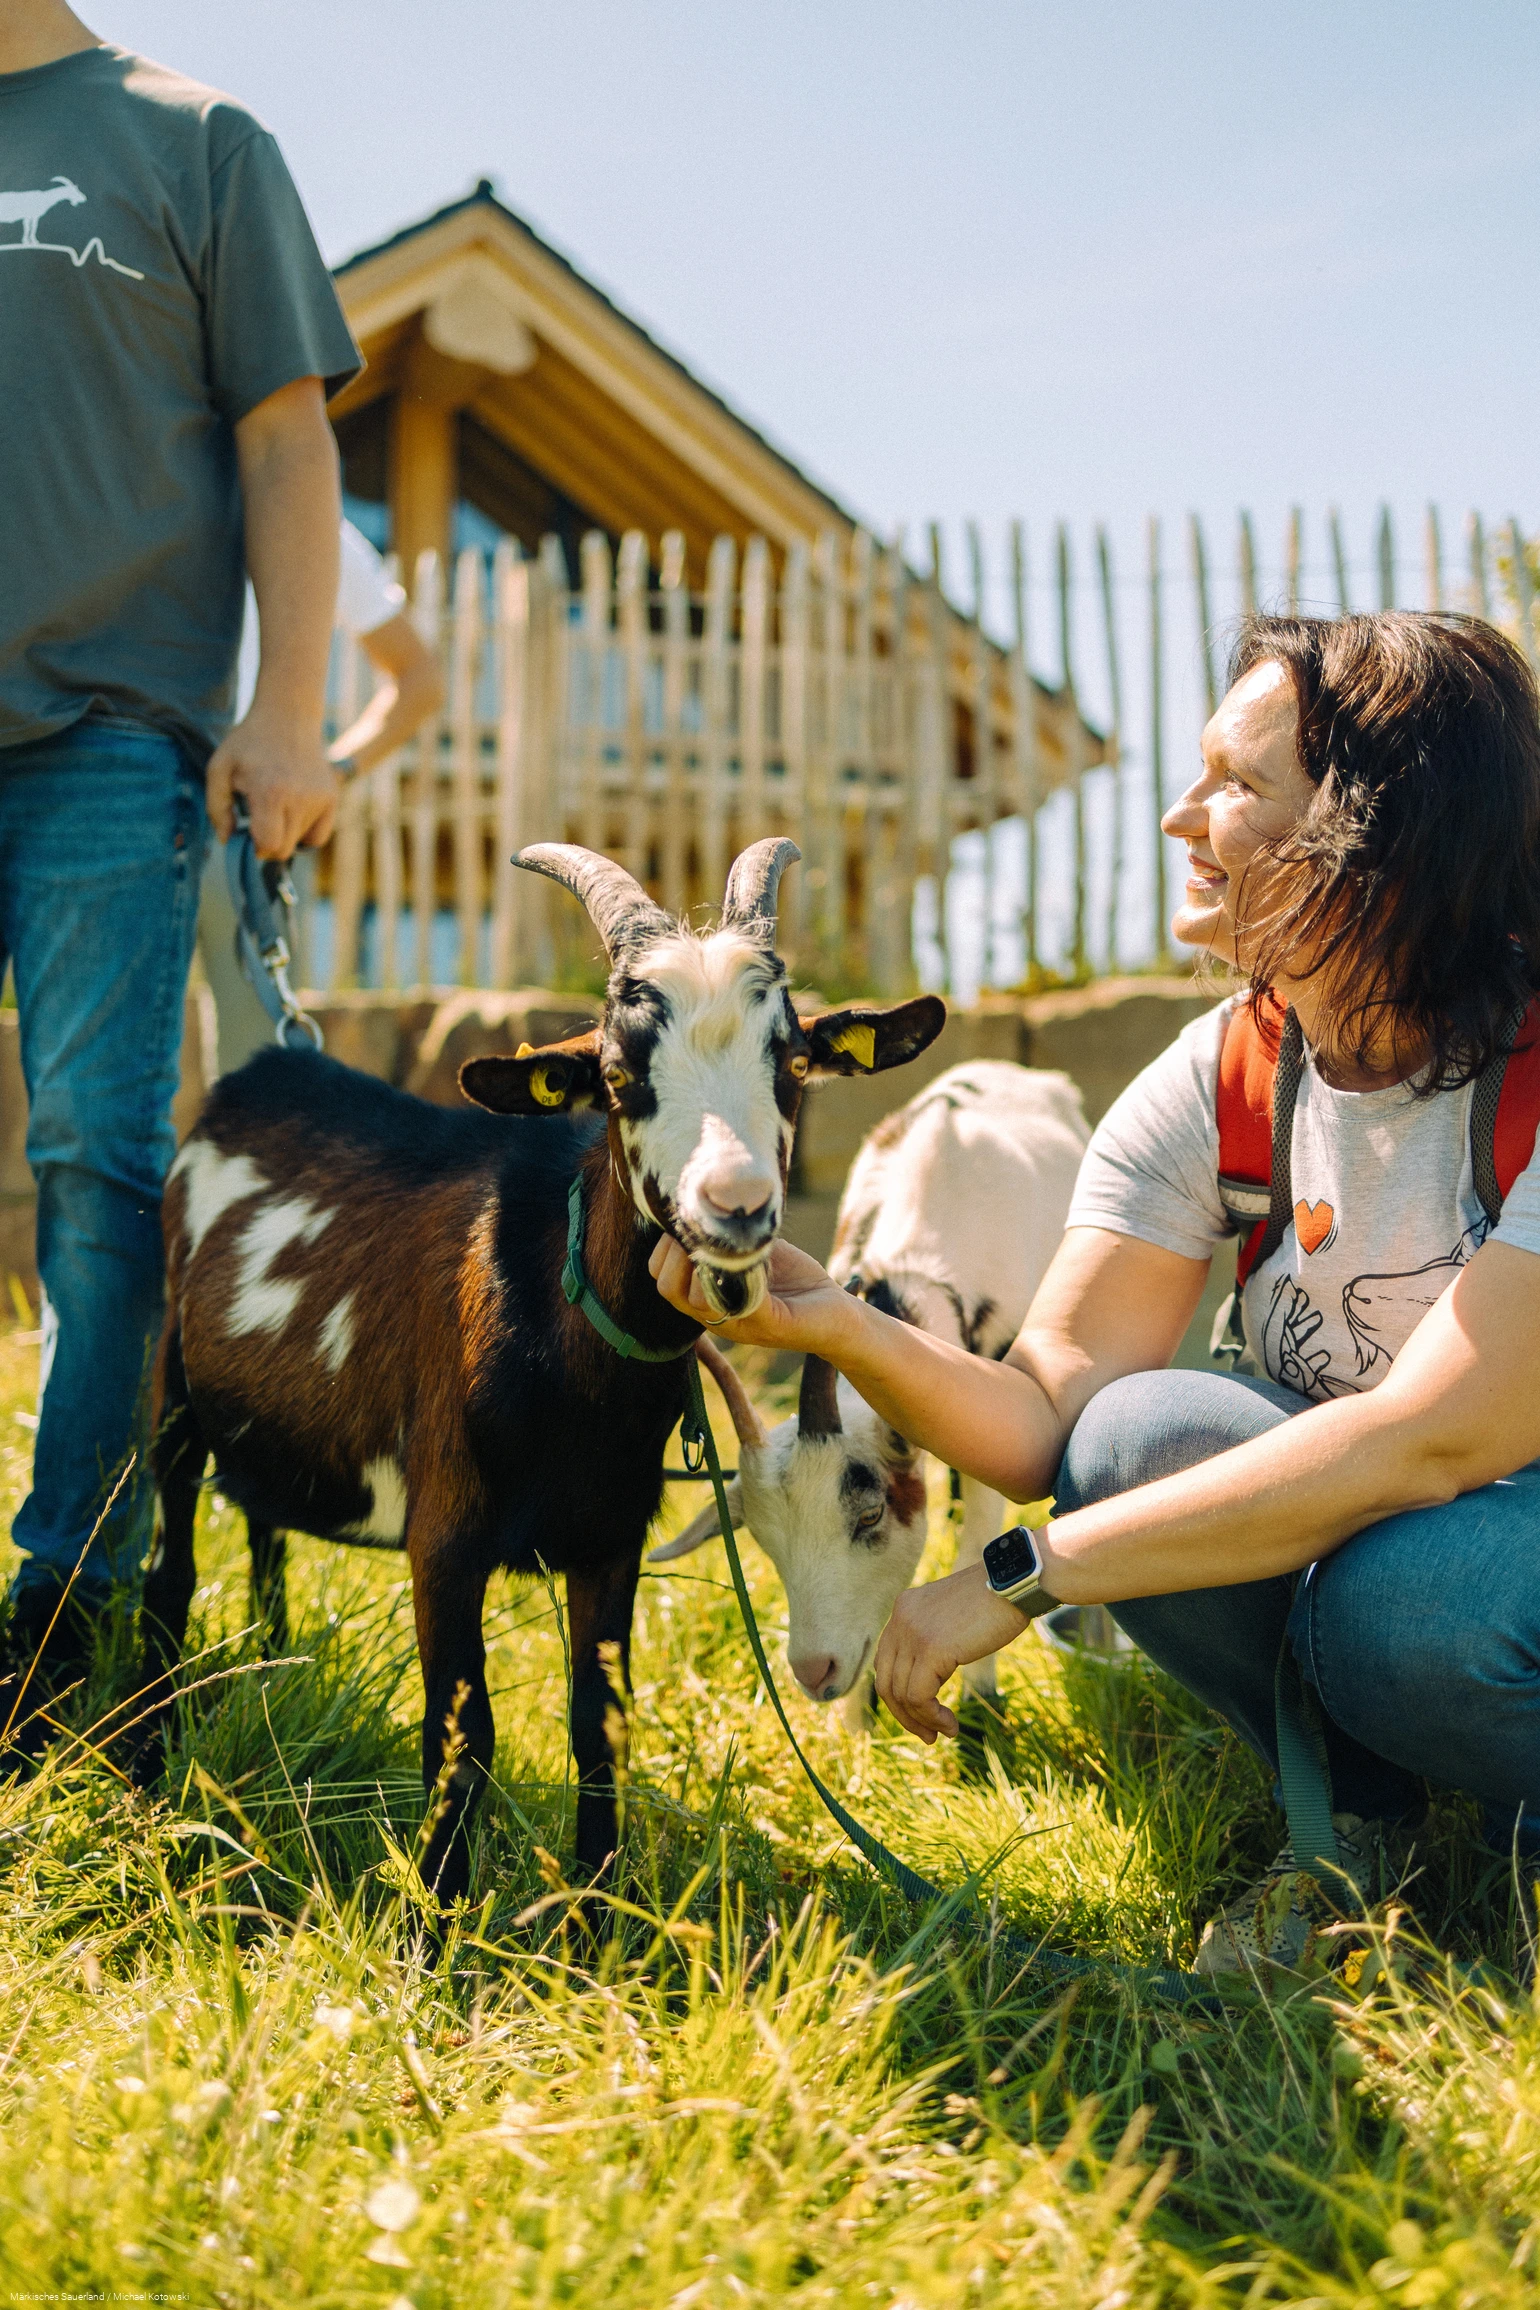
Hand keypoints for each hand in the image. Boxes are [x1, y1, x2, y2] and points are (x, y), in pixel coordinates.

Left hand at [206, 706, 338, 854]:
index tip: (248, 833)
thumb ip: (216, 808)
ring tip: (276, 806)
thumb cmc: (248, 743)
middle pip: (285, 849)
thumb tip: (226, 839)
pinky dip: (305, 833)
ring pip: (300, 843)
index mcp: (271, 793)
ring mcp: (320, 799)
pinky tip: (292, 814)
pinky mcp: (332, 798)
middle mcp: (300, 799)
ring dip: (285, 834)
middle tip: (259, 822)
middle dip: (268, 843)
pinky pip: (319, 836)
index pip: (270, 845)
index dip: (255, 847)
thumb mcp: (219, 768)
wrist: (287, 716)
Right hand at [648, 1233, 856, 1354]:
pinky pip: (742, 1299)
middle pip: (667, 1289)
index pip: (661, 1279)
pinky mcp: (770, 1325)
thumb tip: (711, 1199)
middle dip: (677, 1251)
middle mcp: (714, 1317)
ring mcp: (739, 1324)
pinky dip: (746, 1270)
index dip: (665, 1247)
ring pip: (695, 1299)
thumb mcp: (756, 1251)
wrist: (840, 1314)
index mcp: (706, 1300)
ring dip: (709, 1261)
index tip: (690, 1223)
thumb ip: (731, 1235)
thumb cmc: (797, 1281)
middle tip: (706, 1231)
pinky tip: (760, 1255)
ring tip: (732, 1244)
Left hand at [873, 1562, 1038, 1741]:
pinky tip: (950, 1725)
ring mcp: (913, 1633)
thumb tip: (929, 1674)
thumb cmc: (996, 1601)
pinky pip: (919, 1697)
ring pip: (901, 1694)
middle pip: (885, 1681)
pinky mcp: (931, 1649)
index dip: (898, 1694)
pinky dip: (932, 1718)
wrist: (1016, 1582)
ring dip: (922, 1721)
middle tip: (928, 1735)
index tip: (919, 1715)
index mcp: (904, 1609)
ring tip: (946, 1732)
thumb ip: (933, 1637)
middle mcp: (901, 1619)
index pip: (885, 1662)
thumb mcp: (952, 1617)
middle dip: (904, 1714)